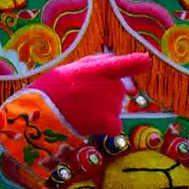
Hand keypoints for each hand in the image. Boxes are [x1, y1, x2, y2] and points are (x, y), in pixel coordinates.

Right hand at [27, 51, 144, 138]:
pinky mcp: (110, 122)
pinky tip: (90, 124)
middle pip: (118, 89)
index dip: (135, 62)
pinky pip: (115, 126)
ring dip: (104, 110)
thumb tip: (116, 65)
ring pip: (116, 107)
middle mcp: (109, 85)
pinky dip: (106, 126)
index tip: (146, 61)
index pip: (123, 64)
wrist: (42, 114)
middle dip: (106, 93)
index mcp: (98, 69)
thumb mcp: (73, 68)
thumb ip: (97, 64)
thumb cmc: (53, 90)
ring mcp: (111, 104)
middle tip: (82, 97)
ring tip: (81, 110)